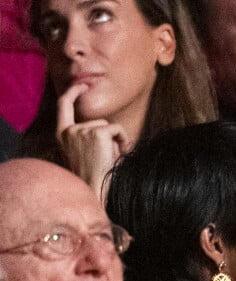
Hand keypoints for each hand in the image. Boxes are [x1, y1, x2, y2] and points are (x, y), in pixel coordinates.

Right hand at [56, 84, 130, 200]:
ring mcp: (82, 131)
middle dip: (106, 136)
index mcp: (62, 136)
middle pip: (97, 121)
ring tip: (109, 159)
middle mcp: (69, 131)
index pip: (63, 105)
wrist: (95, 190)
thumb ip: (87, 136)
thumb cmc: (93, 175)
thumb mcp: (83, 152)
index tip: (82, 85)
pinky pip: (118, 129)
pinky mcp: (97, 133)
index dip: (73, 92)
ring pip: (108, 126)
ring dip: (114, 141)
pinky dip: (123, 140)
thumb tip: (105, 127)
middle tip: (105, 158)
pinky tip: (118, 155)